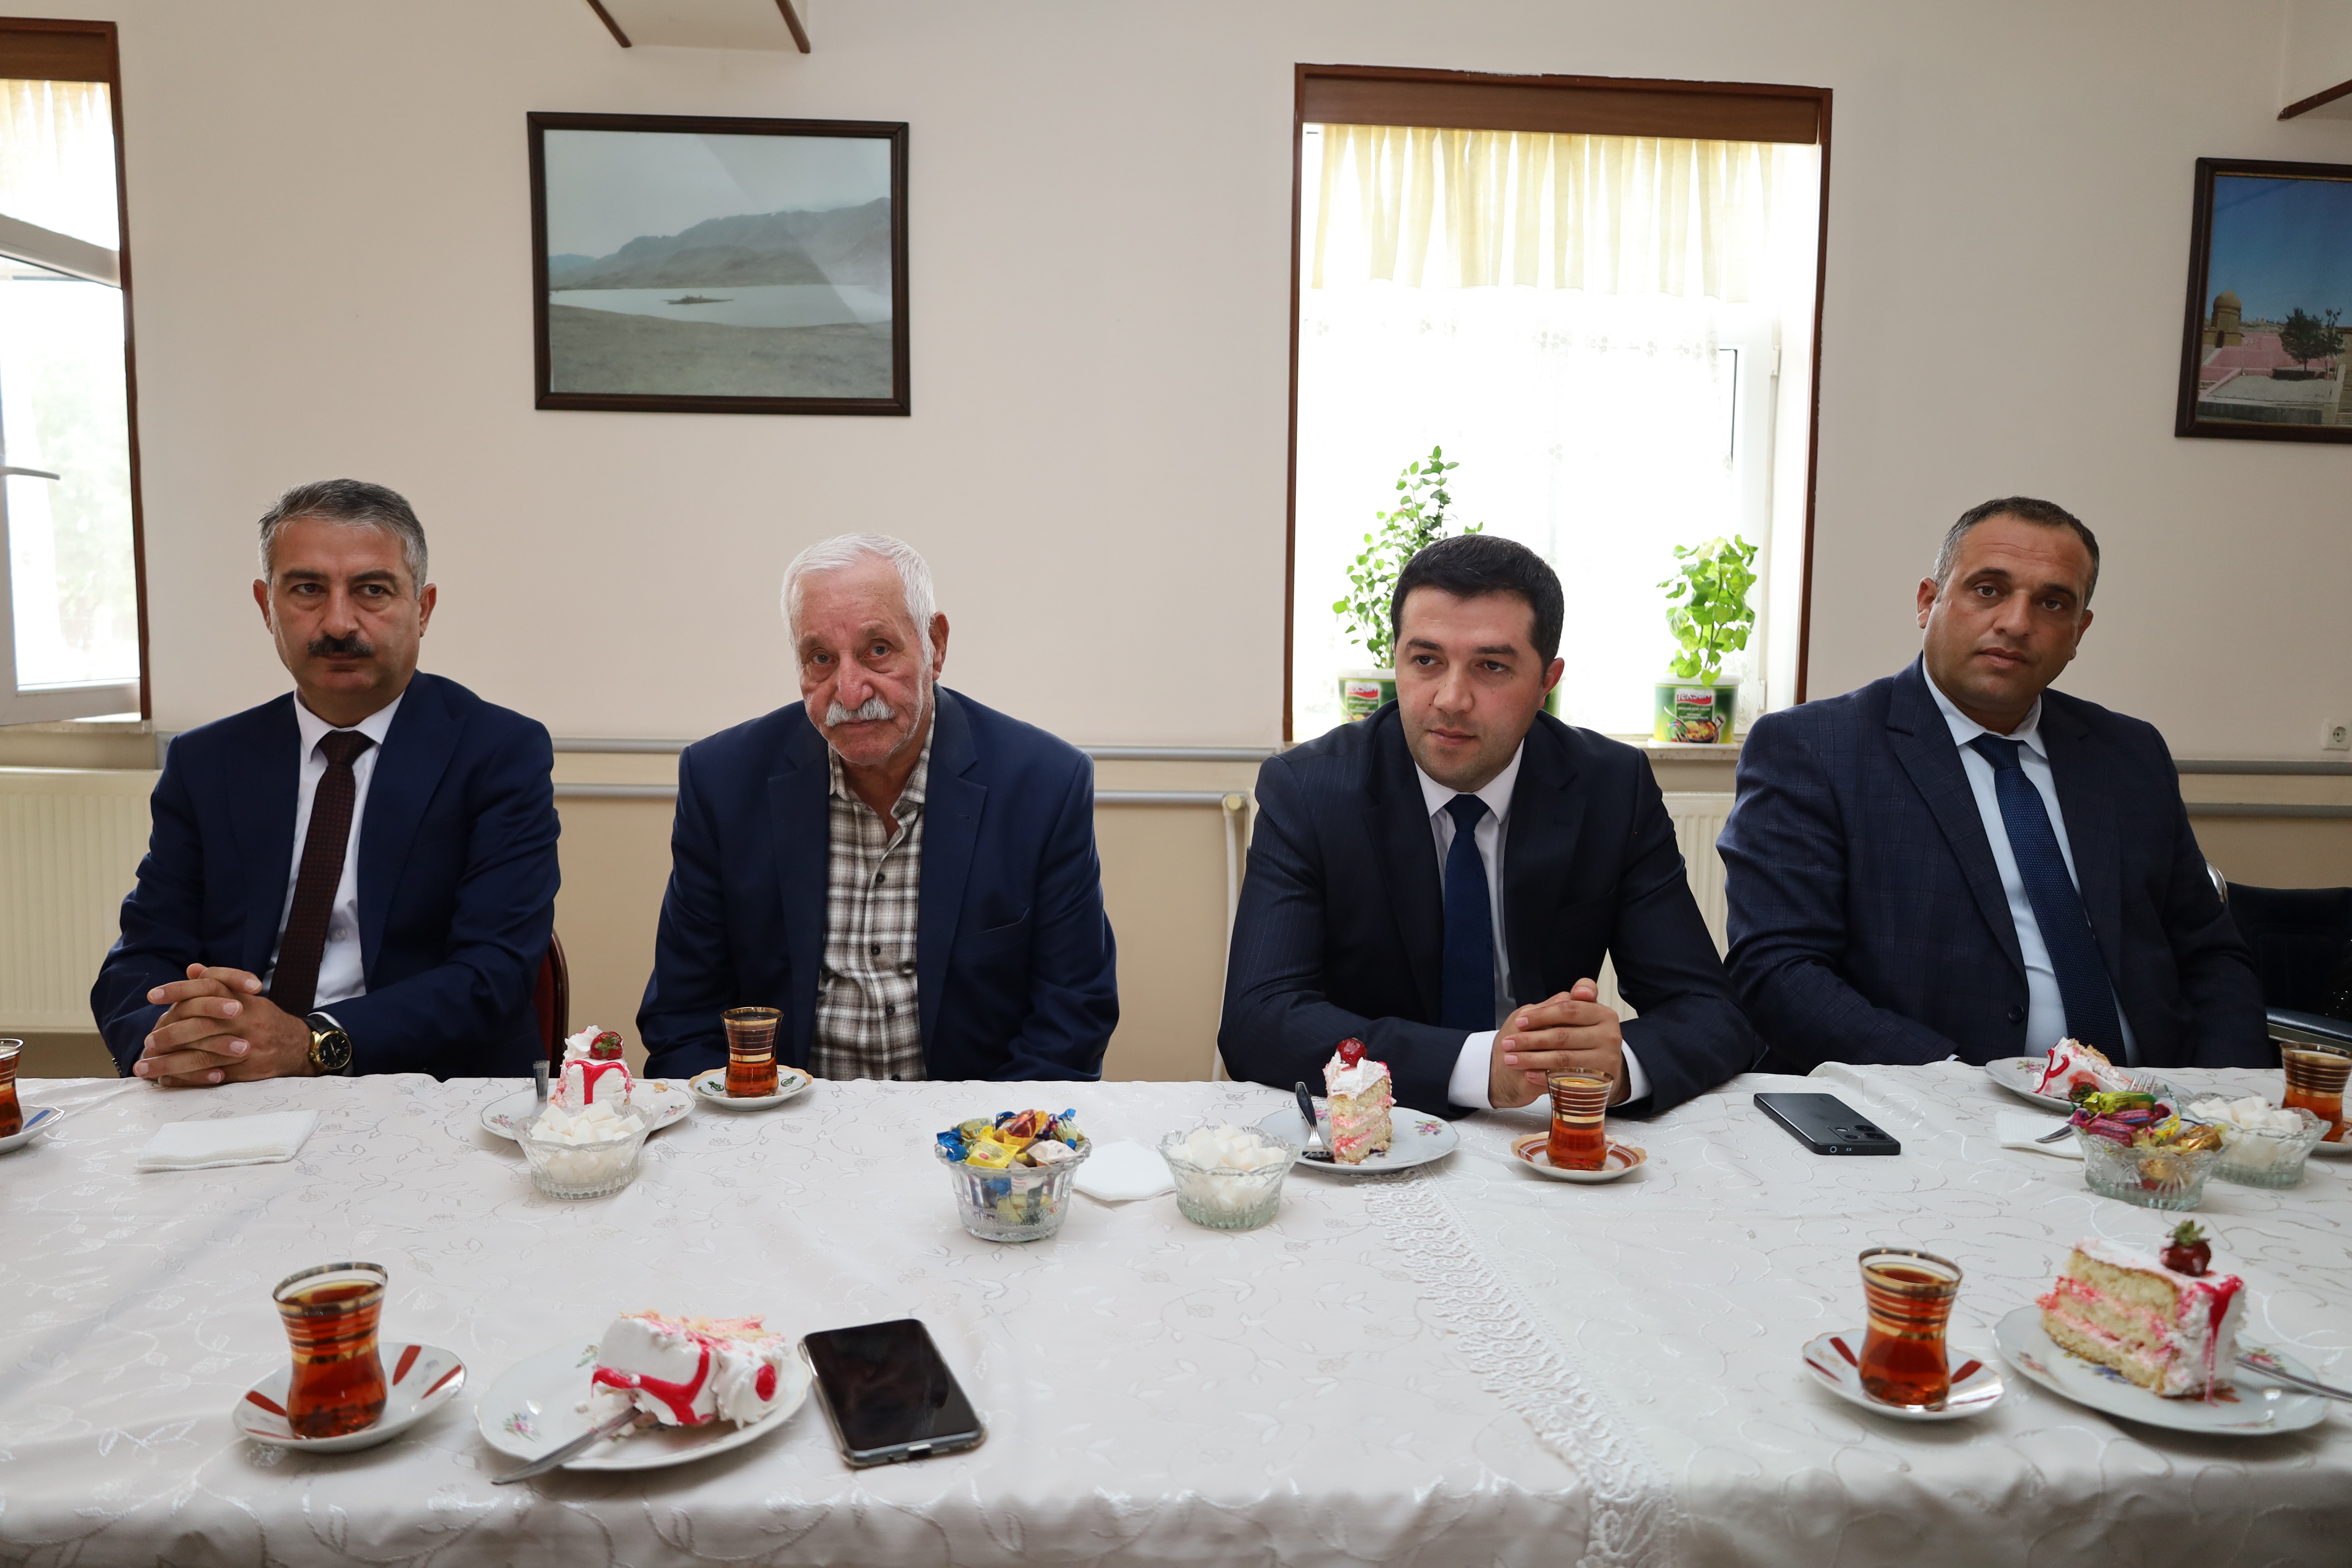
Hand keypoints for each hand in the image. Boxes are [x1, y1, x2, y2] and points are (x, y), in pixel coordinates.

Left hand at [135, 964, 315, 1085]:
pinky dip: (185, 1079)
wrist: (299, 1047)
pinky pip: (210, 1076)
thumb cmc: (266, 1020)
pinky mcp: (246, 1070)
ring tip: (144, 1068)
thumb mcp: (247, 997)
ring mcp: (246, 1046)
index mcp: (243, 1000)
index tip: (152, 995)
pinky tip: (166, 1080)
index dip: (179, 990)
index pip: (208, 988)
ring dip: (169, 1063)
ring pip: (201, 1055)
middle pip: (200, 1025)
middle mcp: (245, 1021)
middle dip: (168, 1035)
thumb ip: (219, 983)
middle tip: (147, 1042)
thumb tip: (192, 969)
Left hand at [1488, 979, 1626, 1108]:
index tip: (1519, 1021)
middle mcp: (1610, 1036)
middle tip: (1506, 1043)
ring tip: (1510, 1059)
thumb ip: (1573, 1002)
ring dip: (1531, 1059)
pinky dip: (1545, 1077)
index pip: (1569, 1009)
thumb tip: (1579, 990)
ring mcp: (1606, 1060)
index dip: (1541, 1015)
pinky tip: (1528, 1074)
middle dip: (1529, 1040)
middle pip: (1562, 1035)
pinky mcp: (1600, 1083)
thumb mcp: (1579, 1016)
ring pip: (1561, 1058)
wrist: (1600, 1071)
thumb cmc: (1582, 1037)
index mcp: (1604, 1014)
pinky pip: (1566, 1079)